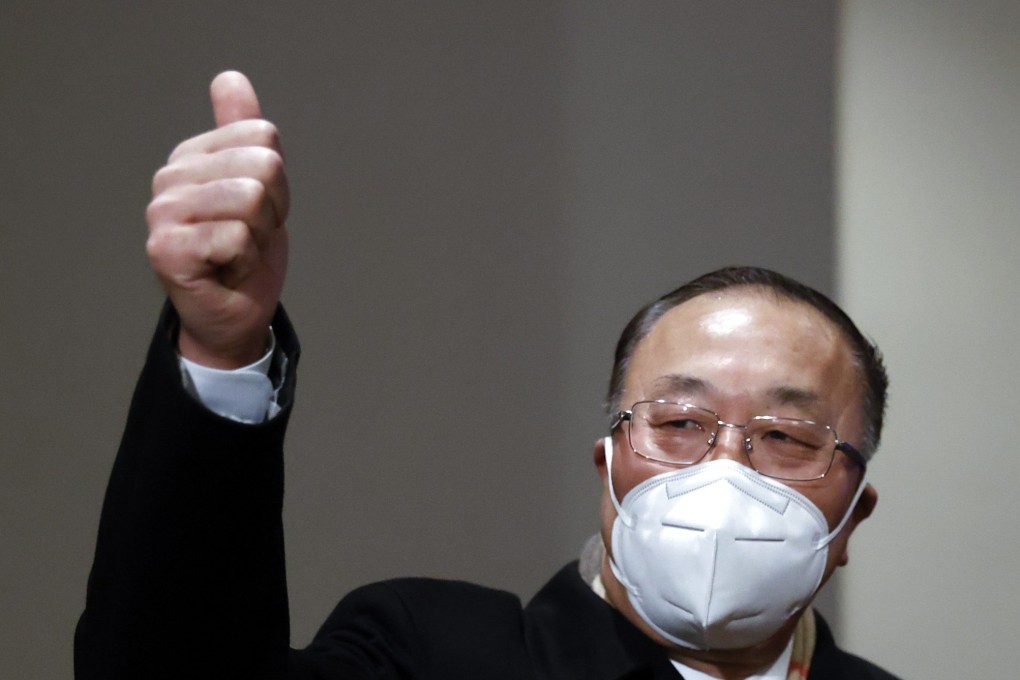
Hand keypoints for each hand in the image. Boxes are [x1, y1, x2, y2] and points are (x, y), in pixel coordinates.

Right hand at [146, 71, 288, 367]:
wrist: (234, 315)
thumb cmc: (246, 254)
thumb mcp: (258, 185)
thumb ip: (242, 132)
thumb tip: (229, 77)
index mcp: (192, 156)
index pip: (263, 136)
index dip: (279, 181)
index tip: (259, 212)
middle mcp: (169, 178)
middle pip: (263, 165)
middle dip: (273, 210)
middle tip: (250, 237)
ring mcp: (163, 213)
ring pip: (252, 199)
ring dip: (260, 237)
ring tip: (239, 253)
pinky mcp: (166, 249)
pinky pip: (236, 237)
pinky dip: (245, 261)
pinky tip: (226, 271)